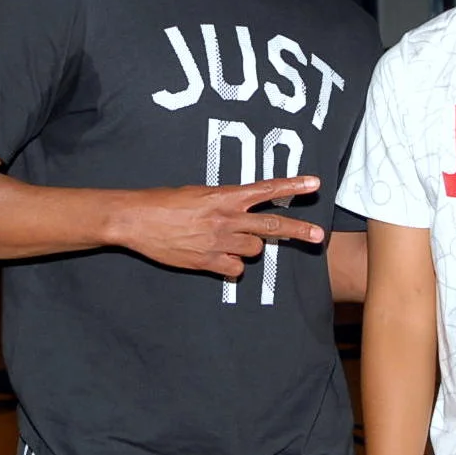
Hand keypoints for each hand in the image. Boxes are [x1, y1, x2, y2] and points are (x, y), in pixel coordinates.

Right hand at [110, 176, 323, 274]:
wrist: (137, 220)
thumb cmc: (164, 202)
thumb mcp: (199, 193)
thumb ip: (224, 201)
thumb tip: (242, 208)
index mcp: (225, 196)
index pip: (267, 189)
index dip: (293, 186)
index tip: (315, 184)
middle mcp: (227, 218)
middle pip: (272, 225)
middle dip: (298, 230)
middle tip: (318, 235)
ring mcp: (219, 241)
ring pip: (254, 250)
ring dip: (248, 247)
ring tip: (227, 240)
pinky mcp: (208, 261)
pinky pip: (235, 270)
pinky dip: (231, 267)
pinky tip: (217, 259)